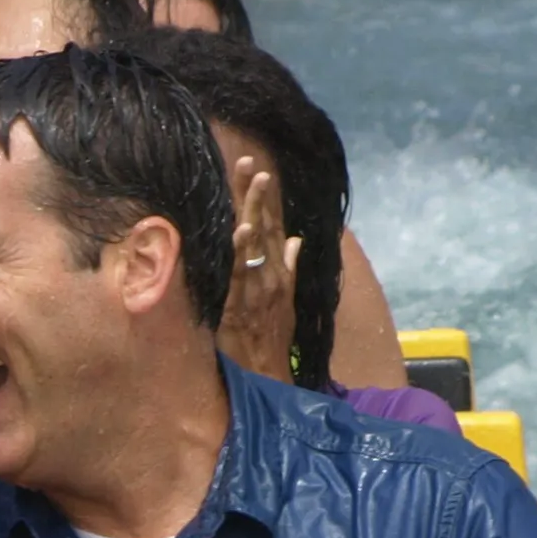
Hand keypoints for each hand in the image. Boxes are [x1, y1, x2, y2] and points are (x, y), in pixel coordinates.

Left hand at [218, 157, 299, 382]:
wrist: (268, 374)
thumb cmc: (272, 339)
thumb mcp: (286, 302)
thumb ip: (289, 269)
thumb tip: (296, 240)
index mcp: (279, 272)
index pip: (271, 226)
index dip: (264, 199)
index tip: (257, 171)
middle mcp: (272, 275)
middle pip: (264, 226)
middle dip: (255, 194)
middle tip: (248, 163)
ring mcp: (259, 288)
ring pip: (255, 243)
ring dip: (253, 211)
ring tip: (251, 182)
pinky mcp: (243, 304)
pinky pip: (240, 273)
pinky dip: (242, 251)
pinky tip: (240, 230)